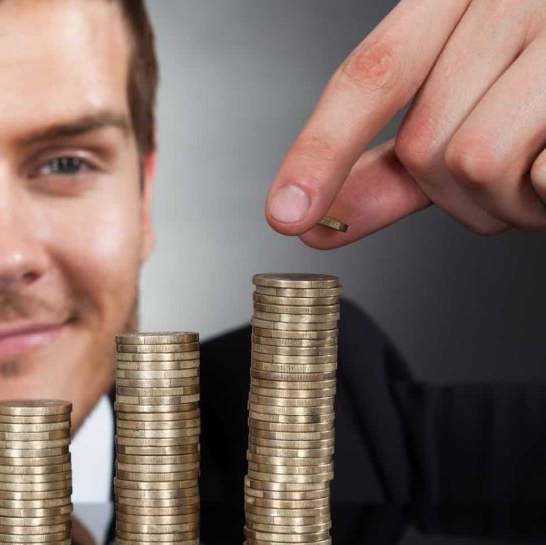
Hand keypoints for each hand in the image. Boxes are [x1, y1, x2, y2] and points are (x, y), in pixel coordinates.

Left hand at [264, 0, 545, 248]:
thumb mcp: (474, 89)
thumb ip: (399, 154)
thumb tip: (315, 216)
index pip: (371, 75)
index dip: (321, 150)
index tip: (287, 215)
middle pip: (426, 145)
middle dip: (459, 197)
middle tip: (511, 181)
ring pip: (478, 163)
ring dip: (510, 205)